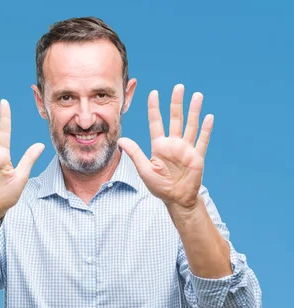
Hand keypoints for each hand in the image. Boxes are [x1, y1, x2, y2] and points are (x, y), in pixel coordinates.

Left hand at [117, 84, 213, 209]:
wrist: (176, 199)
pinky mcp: (197, 157)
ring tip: (197, 95)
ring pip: (191, 125)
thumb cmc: (159, 186)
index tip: (154, 93)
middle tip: (178, 87)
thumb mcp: (145, 170)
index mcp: (159, 146)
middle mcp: (173, 144)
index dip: (155, 108)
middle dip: (176, 103)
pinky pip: (202, 141)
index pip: (156, 122)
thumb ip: (135, 154)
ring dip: (194, 111)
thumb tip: (121, 140)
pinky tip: (208, 117)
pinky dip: (205, 129)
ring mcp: (186, 149)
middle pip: (175, 119)